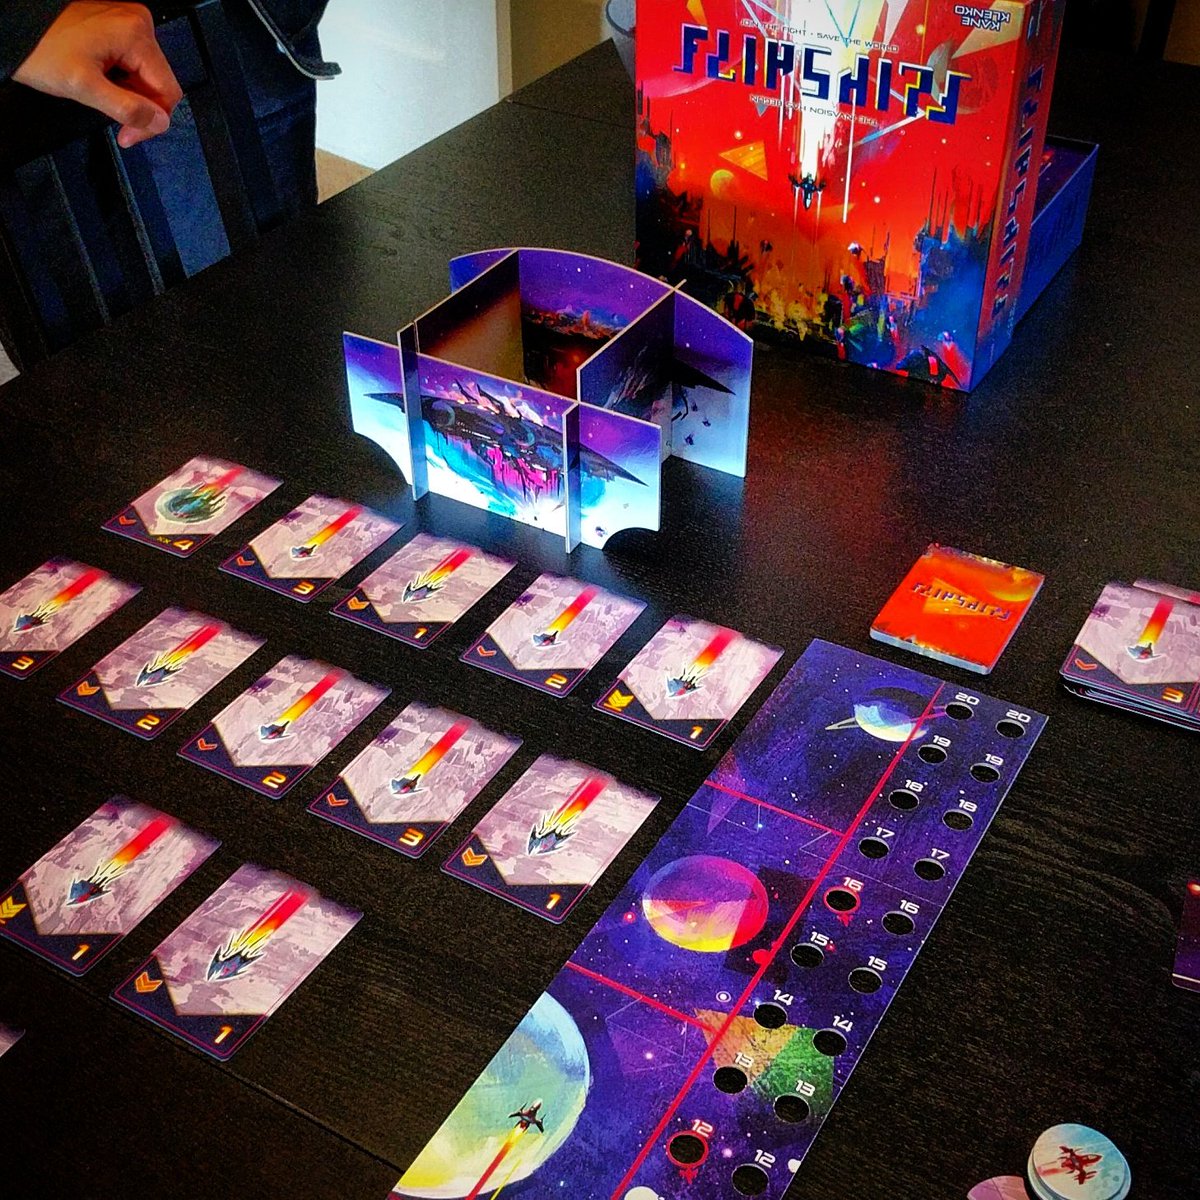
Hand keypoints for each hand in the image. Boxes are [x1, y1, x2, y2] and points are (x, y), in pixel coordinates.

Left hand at [13, 2, 182, 147]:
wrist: (14, 28)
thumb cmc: (39, 47)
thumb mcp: (84, 87)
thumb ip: (127, 108)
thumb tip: (158, 122)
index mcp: (134, 33)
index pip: (168, 91)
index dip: (152, 120)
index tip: (130, 134)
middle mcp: (136, 22)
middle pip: (157, 83)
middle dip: (138, 106)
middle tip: (114, 121)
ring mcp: (126, 21)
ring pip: (144, 75)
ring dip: (128, 94)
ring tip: (100, 95)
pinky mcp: (116, 26)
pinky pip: (131, 62)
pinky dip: (119, 79)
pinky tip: (100, 81)